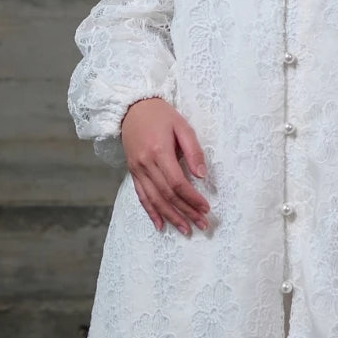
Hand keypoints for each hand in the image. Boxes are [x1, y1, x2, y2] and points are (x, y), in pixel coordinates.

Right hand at [121, 98, 209, 235]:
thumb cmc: (161, 114)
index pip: (177, 183)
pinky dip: (151, 212)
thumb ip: (193, 150)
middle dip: (185, 212)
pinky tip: (160, 225)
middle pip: (167, 195)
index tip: (205, 207)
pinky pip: (141, 196)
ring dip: (171, 217)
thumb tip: (201, 175)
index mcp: (159, 151)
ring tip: (185, 230)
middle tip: (201, 224)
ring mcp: (137, 169)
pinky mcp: (133, 172)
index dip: (192, 198)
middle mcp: (145, 164)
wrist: (132, 108)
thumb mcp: (182, 126)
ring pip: (154, 199)